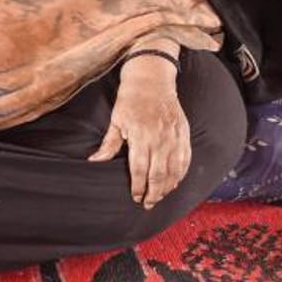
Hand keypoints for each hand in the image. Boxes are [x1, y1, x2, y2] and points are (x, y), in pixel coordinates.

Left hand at [88, 54, 188, 208]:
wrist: (152, 77)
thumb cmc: (131, 98)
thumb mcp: (116, 120)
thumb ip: (109, 144)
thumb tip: (95, 161)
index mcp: (141, 136)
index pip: (139, 169)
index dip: (138, 186)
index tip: (135, 197)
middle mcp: (160, 138)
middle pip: (159, 174)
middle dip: (154, 193)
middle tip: (148, 204)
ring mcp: (174, 136)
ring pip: (175, 169)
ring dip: (168, 186)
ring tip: (161, 196)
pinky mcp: (184, 132)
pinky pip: (186, 158)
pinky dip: (182, 173)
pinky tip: (176, 181)